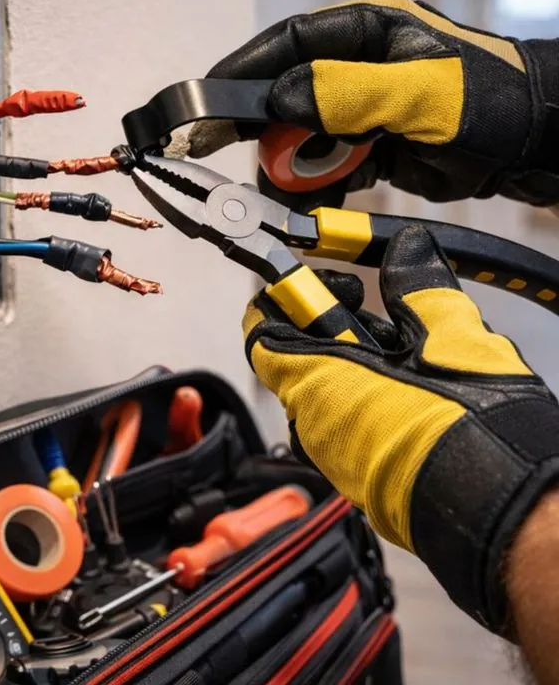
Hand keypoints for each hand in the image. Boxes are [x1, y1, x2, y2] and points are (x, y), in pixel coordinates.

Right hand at [190, 0, 558, 205]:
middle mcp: (354, 70)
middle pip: (285, 98)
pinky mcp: (367, 149)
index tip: (205, 100)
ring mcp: (358, 112)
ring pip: (301, 141)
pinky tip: (318, 205)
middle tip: (228, 161)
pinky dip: (317, 190)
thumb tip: (280, 102)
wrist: (530, 145)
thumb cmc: (488, 103)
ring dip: (291, 170)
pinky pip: (326, 170)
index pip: (288, 44)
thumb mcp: (423, 93)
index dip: (242, 71)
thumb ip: (351, 93)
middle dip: (262, 134)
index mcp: (365, 34)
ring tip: (290, 196)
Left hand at [243, 224, 558, 633]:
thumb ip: (420, 287)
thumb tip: (409, 248)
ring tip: (410, 355)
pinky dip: (370, 398)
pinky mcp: (358, 479)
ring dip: (358, 362)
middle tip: (383, 315)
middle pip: (299, 358)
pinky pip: (347, 426)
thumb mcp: (452, 338)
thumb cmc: (471, 432)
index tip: (328, 286)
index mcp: (318, 384)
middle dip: (336, 328)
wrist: (503, 516)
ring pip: (327, 391)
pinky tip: (415, 393)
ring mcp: (333, 458)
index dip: (289, 299)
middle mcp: (313, 425)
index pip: (262, 331)